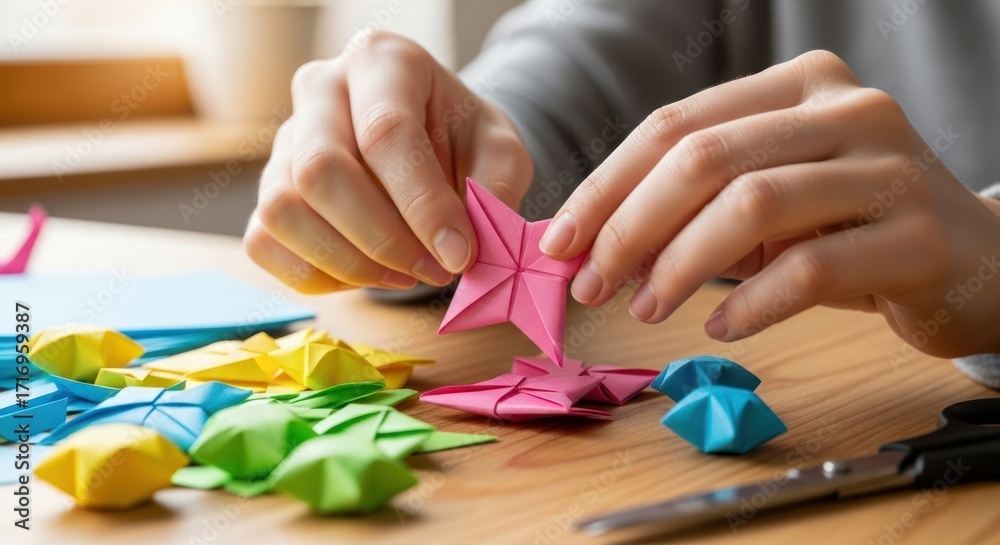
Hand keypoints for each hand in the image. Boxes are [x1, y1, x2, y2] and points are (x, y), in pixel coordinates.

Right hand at [244, 31, 532, 293]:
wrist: (435, 140)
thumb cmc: (463, 139)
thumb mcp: (500, 151)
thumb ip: (493, 191)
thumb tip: (463, 250)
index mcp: (382, 62)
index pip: (385, 133)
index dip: (422, 205)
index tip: (458, 255)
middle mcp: (320, 90)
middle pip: (320, 171)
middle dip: (381, 239)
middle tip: (433, 270)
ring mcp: (285, 140)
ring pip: (283, 210)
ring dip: (348, 262)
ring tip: (403, 274)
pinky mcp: (268, 189)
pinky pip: (264, 242)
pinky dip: (315, 275)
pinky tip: (365, 276)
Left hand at [540, 50, 999, 356]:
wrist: (978, 260)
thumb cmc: (853, 228)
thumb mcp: (771, 199)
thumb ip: (697, 204)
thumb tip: (595, 244)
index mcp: (798, 86)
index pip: (675, 126)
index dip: (607, 186)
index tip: (560, 240)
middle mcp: (846, 109)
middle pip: (704, 159)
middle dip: (629, 227)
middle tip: (591, 283)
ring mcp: (889, 167)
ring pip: (752, 205)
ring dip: (679, 266)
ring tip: (647, 309)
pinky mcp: (919, 236)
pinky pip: (810, 269)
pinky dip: (750, 303)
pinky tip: (722, 328)